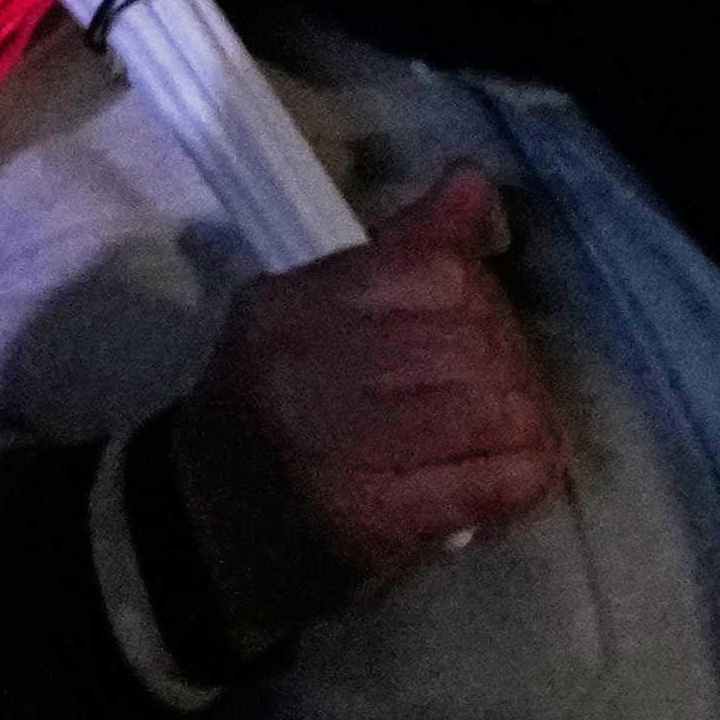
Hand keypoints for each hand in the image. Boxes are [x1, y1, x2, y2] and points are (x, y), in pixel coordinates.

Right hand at [157, 169, 564, 651]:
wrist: (198, 535)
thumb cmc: (273, 419)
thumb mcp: (313, 321)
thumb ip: (400, 253)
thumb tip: (474, 184)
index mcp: (284, 308)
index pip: (435, 272)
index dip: (482, 299)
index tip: (478, 330)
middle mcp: (295, 373)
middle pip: (469, 341)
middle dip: (509, 366)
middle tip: (502, 394)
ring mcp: (325, 453)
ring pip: (490, 408)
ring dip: (521, 424)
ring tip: (505, 437)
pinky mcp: (362, 525)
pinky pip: (491, 483)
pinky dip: (520, 478)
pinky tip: (506, 480)